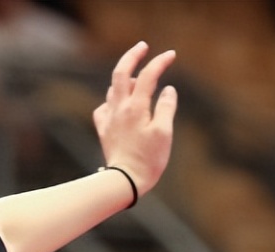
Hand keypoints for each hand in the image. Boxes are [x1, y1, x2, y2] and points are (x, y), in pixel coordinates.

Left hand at [93, 41, 177, 196]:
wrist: (124, 181)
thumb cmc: (148, 160)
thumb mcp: (164, 133)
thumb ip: (166, 108)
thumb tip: (168, 89)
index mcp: (135, 108)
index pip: (147, 76)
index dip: (159, 62)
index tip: (171, 55)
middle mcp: (118, 110)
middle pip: (120, 74)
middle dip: (131, 56)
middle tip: (143, 47)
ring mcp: (108, 120)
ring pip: (112, 90)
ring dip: (124, 80)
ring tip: (137, 78)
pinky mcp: (104, 131)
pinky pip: (104, 108)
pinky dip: (112, 100)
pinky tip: (119, 104)